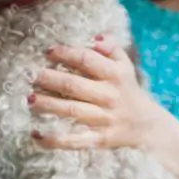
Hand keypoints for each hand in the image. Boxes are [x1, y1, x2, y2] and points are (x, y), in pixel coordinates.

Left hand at [30, 37, 178, 178]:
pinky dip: (54, 139)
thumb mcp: (126, 66)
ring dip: (48, 105)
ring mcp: (103, 118)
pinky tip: (36, 135)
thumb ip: (112, 48)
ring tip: (30, 100)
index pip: (87, 60)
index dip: (66, 54)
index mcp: (115, 75)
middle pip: (74, 85)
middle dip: (50, 79)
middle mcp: (108, 96)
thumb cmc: (130, 91)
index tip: (49, 52)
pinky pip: (74, 140)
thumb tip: (96, 37)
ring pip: (71, 111)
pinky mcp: (99, 139)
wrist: (148, 126)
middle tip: (32, 76)